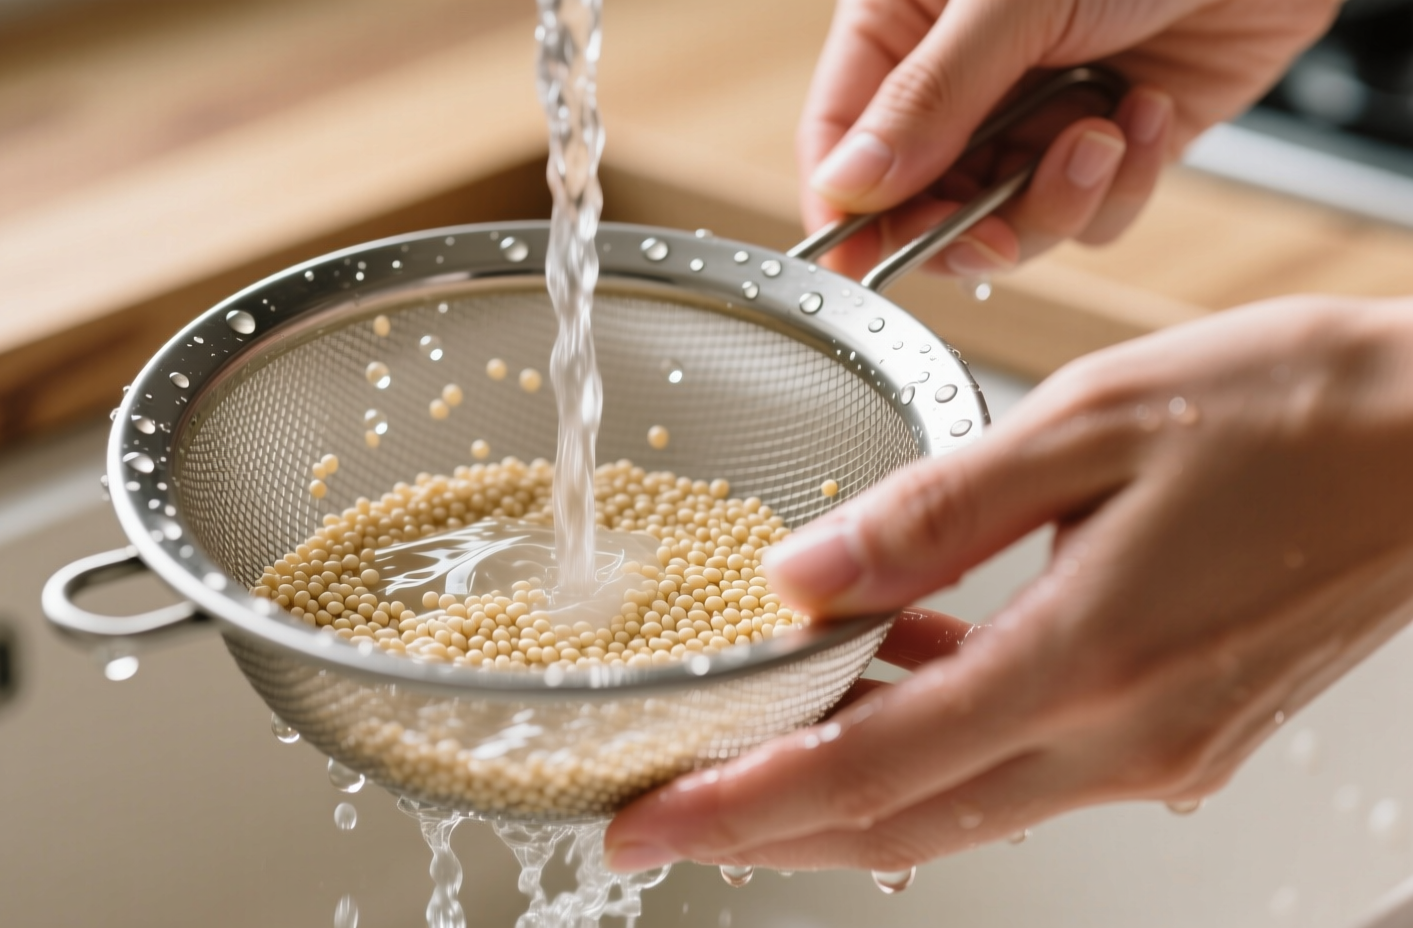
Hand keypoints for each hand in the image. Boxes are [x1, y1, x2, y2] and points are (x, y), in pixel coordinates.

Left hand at [604, 295, 1412, 873]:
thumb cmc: (1295, 411)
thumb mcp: (1085, 425)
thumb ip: (928, 514)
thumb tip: (798, 578)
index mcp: (1085, 665)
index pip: (865, 771)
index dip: (738, 808)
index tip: (642, 823)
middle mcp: (1122, 742)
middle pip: (900, 818)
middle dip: (766, 826)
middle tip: (661, 814)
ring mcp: (1157, 751)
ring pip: (958, 801)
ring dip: (846, 783)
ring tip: (752, 741)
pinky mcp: (1179, 733)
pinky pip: (1023, 760)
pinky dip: (938, 734)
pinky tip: (894, 669)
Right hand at [799, 0, 1337, 278]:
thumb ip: (928, 97)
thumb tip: (851, 182)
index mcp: (904, 25)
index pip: (842, 141)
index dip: (850, 213)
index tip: (862, 266)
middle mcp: (963, 80)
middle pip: (923, 204)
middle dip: (967, 226)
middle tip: (996, 230)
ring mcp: (1037, 114)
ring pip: (1010, 224)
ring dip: (1059, 200)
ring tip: (1101, 132)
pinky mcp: (1114, 142)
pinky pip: (1093, 214)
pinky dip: (1124, 183)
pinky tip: (1148, 111)